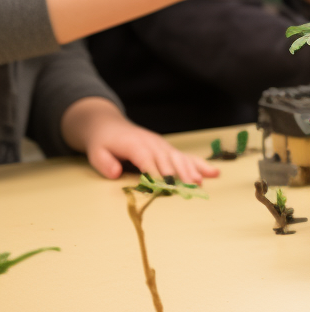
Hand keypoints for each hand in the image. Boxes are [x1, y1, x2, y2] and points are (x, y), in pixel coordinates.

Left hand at [60, 98, 217, 183]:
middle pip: (169, 160)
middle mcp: (153, 144)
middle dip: (180, 173)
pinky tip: (213, 172)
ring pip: (180, 158)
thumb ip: (104, 162)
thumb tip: (115, 173)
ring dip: (192, 170)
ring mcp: (163, 146)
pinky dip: (199, 164)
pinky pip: (185, 157)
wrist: (109, 125)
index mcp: (135, 145)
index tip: (166, 186)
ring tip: (201, 182)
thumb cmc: (103, 142)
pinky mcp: (168, 149)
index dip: (157, 173)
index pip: (148, 160)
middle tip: (191, 186)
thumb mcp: (95, 152)